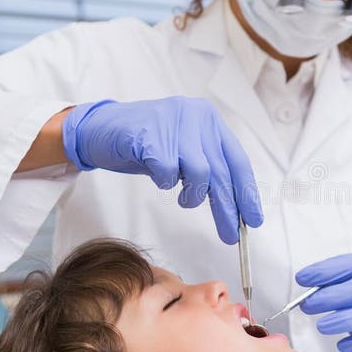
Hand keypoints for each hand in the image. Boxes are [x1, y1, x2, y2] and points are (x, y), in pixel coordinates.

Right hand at [62, 97, 262, 243]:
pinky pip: (169, 173)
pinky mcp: (151, 135)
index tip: (251, 219)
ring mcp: (175, 122)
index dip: (247, 192)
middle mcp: (197, 116)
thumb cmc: (144, 144)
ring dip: (193, 195)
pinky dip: (165, 183)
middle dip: (227, 209)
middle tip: (230, 235)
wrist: (100, 128)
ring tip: (183, 198)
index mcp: (209, 119)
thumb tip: (234, 204)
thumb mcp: (183, 151)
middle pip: (222, 171)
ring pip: (201, 173)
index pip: (237, 160)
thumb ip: (207, 167)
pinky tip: (158, 176)